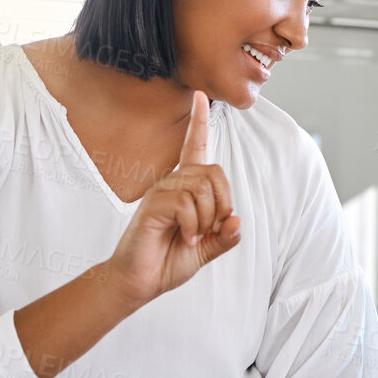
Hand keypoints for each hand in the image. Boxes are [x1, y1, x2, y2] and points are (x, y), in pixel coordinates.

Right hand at [103, 90, 242, 307]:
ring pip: (201, 188)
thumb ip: (223, 236)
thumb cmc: (168, 261)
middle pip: (212, 172)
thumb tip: (237, 220)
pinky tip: (186, 239)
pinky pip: (185, 204)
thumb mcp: (206, 250)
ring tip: (194, 237)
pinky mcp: (152, 206)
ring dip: (206, 219)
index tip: (201, 96)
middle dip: (222, 202)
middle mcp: (172, 184)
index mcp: (186, 188)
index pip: (194, 147)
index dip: (199, 121)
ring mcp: (160, 193)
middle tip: (213, 228)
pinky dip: (194, 226)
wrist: (140, 281)